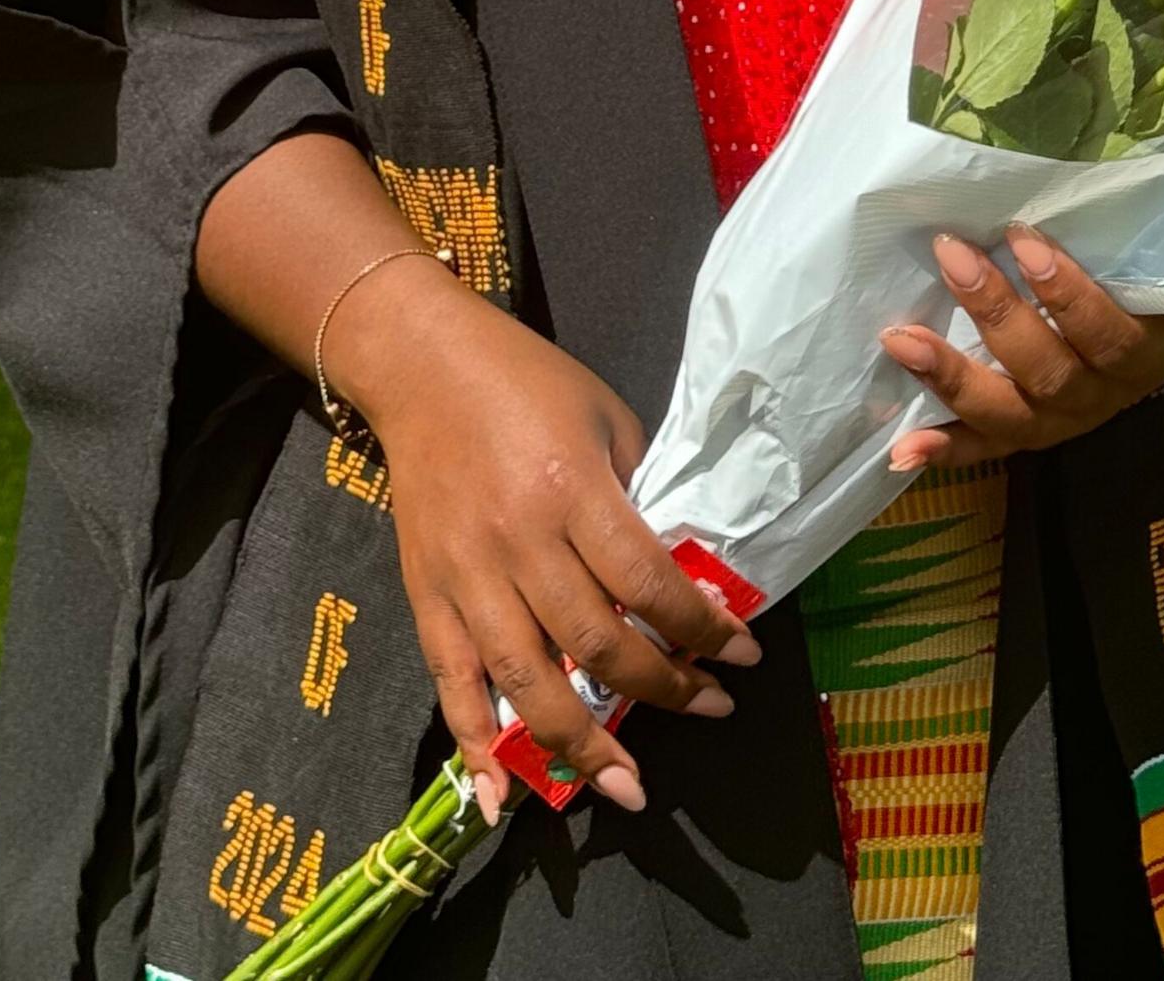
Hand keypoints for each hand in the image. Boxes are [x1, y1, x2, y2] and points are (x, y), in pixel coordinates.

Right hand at [338, 272, 759, 815]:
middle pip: (597, 644)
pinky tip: (502, 800)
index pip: (647, 583)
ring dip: (583, 747)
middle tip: (711, 706)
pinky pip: (453, 686)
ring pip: (529, 684)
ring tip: (627, 787)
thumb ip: (635, 494)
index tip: (742, 655)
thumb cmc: (526, 380)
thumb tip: (672, 573)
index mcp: (571, 489)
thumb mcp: (604, 416)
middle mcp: (518, 543)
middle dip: (663, 689)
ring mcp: (466, 577)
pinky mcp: (426, 596)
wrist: (421, 363)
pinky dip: (476, 749)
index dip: (701, 630)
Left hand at [879, 229, 1163, 466]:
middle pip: (1047, 369)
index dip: (1067, 293)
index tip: (1024, 236)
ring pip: (1008, 413)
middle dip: (995, 311)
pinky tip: (902, 449)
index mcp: (1145, 351)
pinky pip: (985, 448)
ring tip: (901, 338)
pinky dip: (945, 450)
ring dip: (951, 377)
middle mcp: (1101, 395)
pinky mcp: (1028, 431)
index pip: (1107, 332)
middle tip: (952, 253)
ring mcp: (1061, 419)